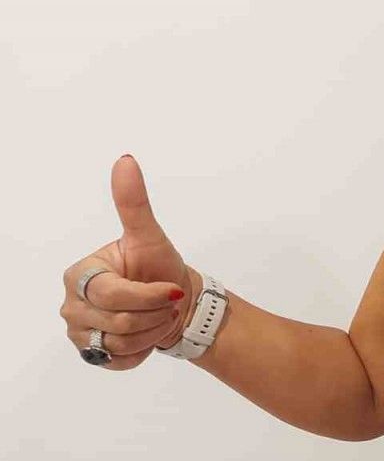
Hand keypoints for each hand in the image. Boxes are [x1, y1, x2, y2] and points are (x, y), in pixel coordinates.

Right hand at [60, 154, 193, 369]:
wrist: (174, 302)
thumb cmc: (159, 266)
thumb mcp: (148, 235)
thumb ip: (133, 202)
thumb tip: (125, 160)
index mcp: (79, 275)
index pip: (114, 295)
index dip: (148, 295)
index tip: (171, 289)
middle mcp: (71, 305)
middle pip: (119, 321)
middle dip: (155, 312)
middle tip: (165, 302)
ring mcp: (79, 333)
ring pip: (122, 343)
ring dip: (153, 330)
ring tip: (158, 316)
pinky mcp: (93, 355)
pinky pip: (121, 360)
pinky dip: (144, 350)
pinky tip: (148, 334)